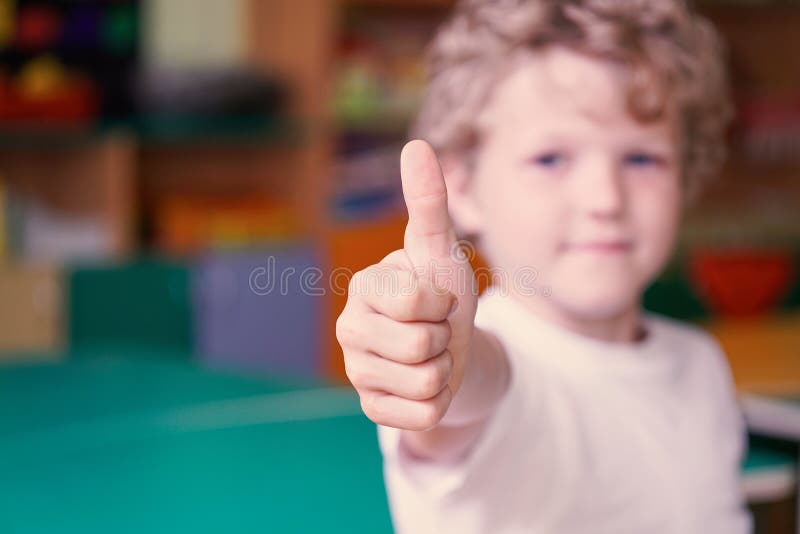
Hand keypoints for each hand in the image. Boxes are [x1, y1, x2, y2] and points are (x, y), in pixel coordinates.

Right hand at [336, 140, 477, 430]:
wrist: (453, 346)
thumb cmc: (444, 292)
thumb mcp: (441, 249)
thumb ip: (428, 202)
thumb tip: (416, 144)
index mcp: (364, 288)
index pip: (418, 303)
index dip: (442, 303)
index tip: (435, 299)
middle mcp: (350, 330)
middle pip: (420, 348)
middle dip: (445, 339)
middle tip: (434, 329)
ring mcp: (359, 373)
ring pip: (425, 384)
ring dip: (444, 370)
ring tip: (432, 356)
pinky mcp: (373, 409)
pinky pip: (421, 415)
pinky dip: (438, 402)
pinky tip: (425, 384)